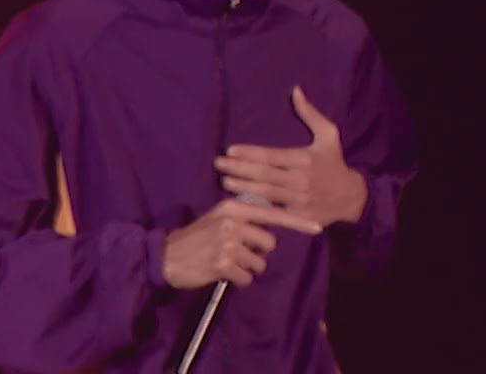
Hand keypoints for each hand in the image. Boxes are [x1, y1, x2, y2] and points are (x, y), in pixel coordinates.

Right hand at [161, 197, 321, 289]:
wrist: (167, 256)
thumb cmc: (197, 237)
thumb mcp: (219, 217)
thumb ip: (245, 216)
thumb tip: (272, 221)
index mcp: (234, 206)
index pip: (273, 213)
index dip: (298, 221)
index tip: (318, 227)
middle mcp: (233, 220)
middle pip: (269, 243)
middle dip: (257, 253)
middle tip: (236, 253)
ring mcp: (228, 241)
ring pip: (259, 262)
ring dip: (247, 268)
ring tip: (227, 262)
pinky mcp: (223, 262)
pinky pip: (247, 277)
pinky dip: (238, 280)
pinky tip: (222, 273)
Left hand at [215, 86, 367, 226]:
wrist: (351, 197)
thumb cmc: (334, 162)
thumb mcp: (328, 135)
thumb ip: (310, 114)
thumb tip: (296, 90)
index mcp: (306, 159)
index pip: (272, 156)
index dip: (249, 154)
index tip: (230, 150)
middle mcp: (302, 180)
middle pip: (264, 175)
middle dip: (239, 169)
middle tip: (219, 164)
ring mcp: (300, 200)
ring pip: (266, 194)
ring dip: (243, 187)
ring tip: (225, 180)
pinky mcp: (298, 216)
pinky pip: (274, 211)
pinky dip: (256, 207)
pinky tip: (240, 201)